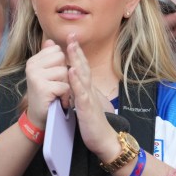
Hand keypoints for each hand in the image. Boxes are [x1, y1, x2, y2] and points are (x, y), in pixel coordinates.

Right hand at [24, 39, 69, 127]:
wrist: (38, 116)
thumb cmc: (45, 93)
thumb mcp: (46, 73)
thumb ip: (49, 57)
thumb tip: (51, 41)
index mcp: (33, 61)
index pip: (57, 51)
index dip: (61, 64)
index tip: (54, 76)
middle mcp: (32, 67)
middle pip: (61, 59)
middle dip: (64, 74)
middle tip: (56, 85)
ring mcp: (36, 77)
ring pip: (64, 72)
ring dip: (65, 86)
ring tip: (57, 93)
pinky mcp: (42, 88)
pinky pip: (64, 85)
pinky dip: (65, 95)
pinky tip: (58, 100)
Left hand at [65, 36, 117, 160]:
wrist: (104, 140)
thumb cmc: (94, 123)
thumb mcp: (85, 104)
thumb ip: (80, 92)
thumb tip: (74, 82)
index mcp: (88, 89)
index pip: (81, 67)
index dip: (76, 53)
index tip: (70, 39)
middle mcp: (90, 90)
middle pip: (83, 66)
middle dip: (77, 50)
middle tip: (71, 35)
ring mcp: (89, 98)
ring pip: (83, 76)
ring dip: (77, 60)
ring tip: (71, 46)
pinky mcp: (87, 108)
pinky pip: (81, 93)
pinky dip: (76, 81)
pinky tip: (71, 72)